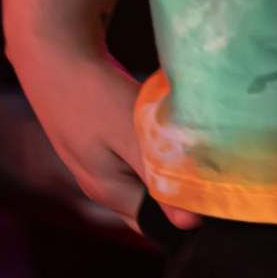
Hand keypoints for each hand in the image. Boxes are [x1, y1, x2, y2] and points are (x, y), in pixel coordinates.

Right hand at [8, 35, 202, 234]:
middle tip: (220, 167)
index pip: (156, 224)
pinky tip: (177, 123)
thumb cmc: (91, 95)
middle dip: (183, 189)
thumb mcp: (127, 134)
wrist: (54, 52)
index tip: (222, 195)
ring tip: (206, 144)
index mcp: (107, 192)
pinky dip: (160, 143)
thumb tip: (188, 224)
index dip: (188, 215)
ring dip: (173, 163)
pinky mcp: (103, 134)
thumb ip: (156, 175)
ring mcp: (100, 158)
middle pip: (152, 201)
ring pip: (148, 173)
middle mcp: (102, 182)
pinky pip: (140, 151)